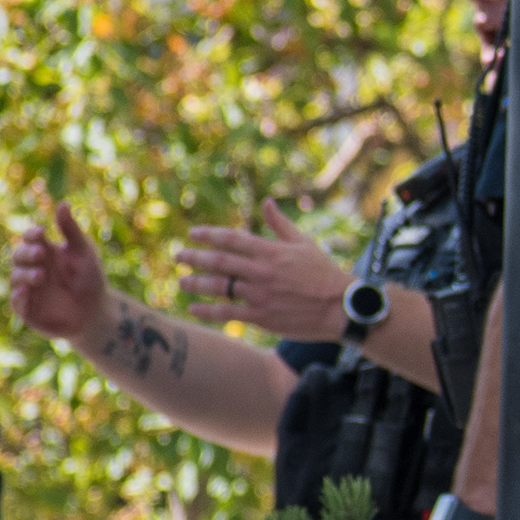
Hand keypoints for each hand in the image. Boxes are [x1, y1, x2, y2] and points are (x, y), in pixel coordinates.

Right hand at [9, 199, 113, 344]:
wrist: (96, 312)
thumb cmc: (90, 278)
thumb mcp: (83, 252)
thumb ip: (71, 230)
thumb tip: (63, 203)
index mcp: (44, 251)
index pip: (30, 238)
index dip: (31, 235)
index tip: (41, 233)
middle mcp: (32, 268)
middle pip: (18, 256)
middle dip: (27, 253)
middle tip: (41, 253)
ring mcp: (28, 289)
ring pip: (16, 278)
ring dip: (26, 275)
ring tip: (41, 275)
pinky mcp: (28, 310)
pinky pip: (17, 303)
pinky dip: (19, 297)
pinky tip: (26, 292)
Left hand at [182, 201, 352, 339]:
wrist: (340, 308)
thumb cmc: (324, 273)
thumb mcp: (304, 243)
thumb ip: (280, 224)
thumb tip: (267, 201)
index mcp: (272, 251)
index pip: (232, 239)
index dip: (209, 234)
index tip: (192, 234)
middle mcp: (261, 272)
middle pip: (219, 262)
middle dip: (195, 257)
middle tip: (179, 256)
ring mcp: (259, 296)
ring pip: (219, 287)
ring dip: (196, 283)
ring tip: (182, 281)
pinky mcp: (261, 317)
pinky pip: (227, 313)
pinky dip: (207, 310)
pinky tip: (193, 308)